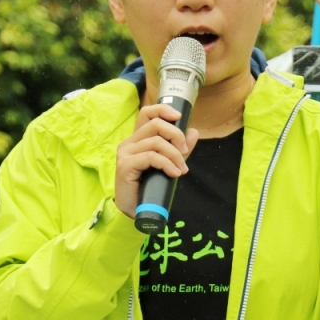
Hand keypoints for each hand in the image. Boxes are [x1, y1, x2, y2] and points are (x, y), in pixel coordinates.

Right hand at [114, 103, 199, 218]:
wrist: (136, 210)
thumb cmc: (150, 186)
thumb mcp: (169, 163)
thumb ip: (180, 148)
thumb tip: (194, 132)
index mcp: (138, 138)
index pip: (147, 113)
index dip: (163, 109)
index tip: (179, 117)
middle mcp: (129, 142)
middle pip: (155, 124)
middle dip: (176, 135)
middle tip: (185, 151)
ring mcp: (126, 153)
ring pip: (156, 142)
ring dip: (175, 155)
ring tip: (181, 169)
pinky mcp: (125, 165)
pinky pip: (151, 156)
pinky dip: (167, 164)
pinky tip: (174, 173)